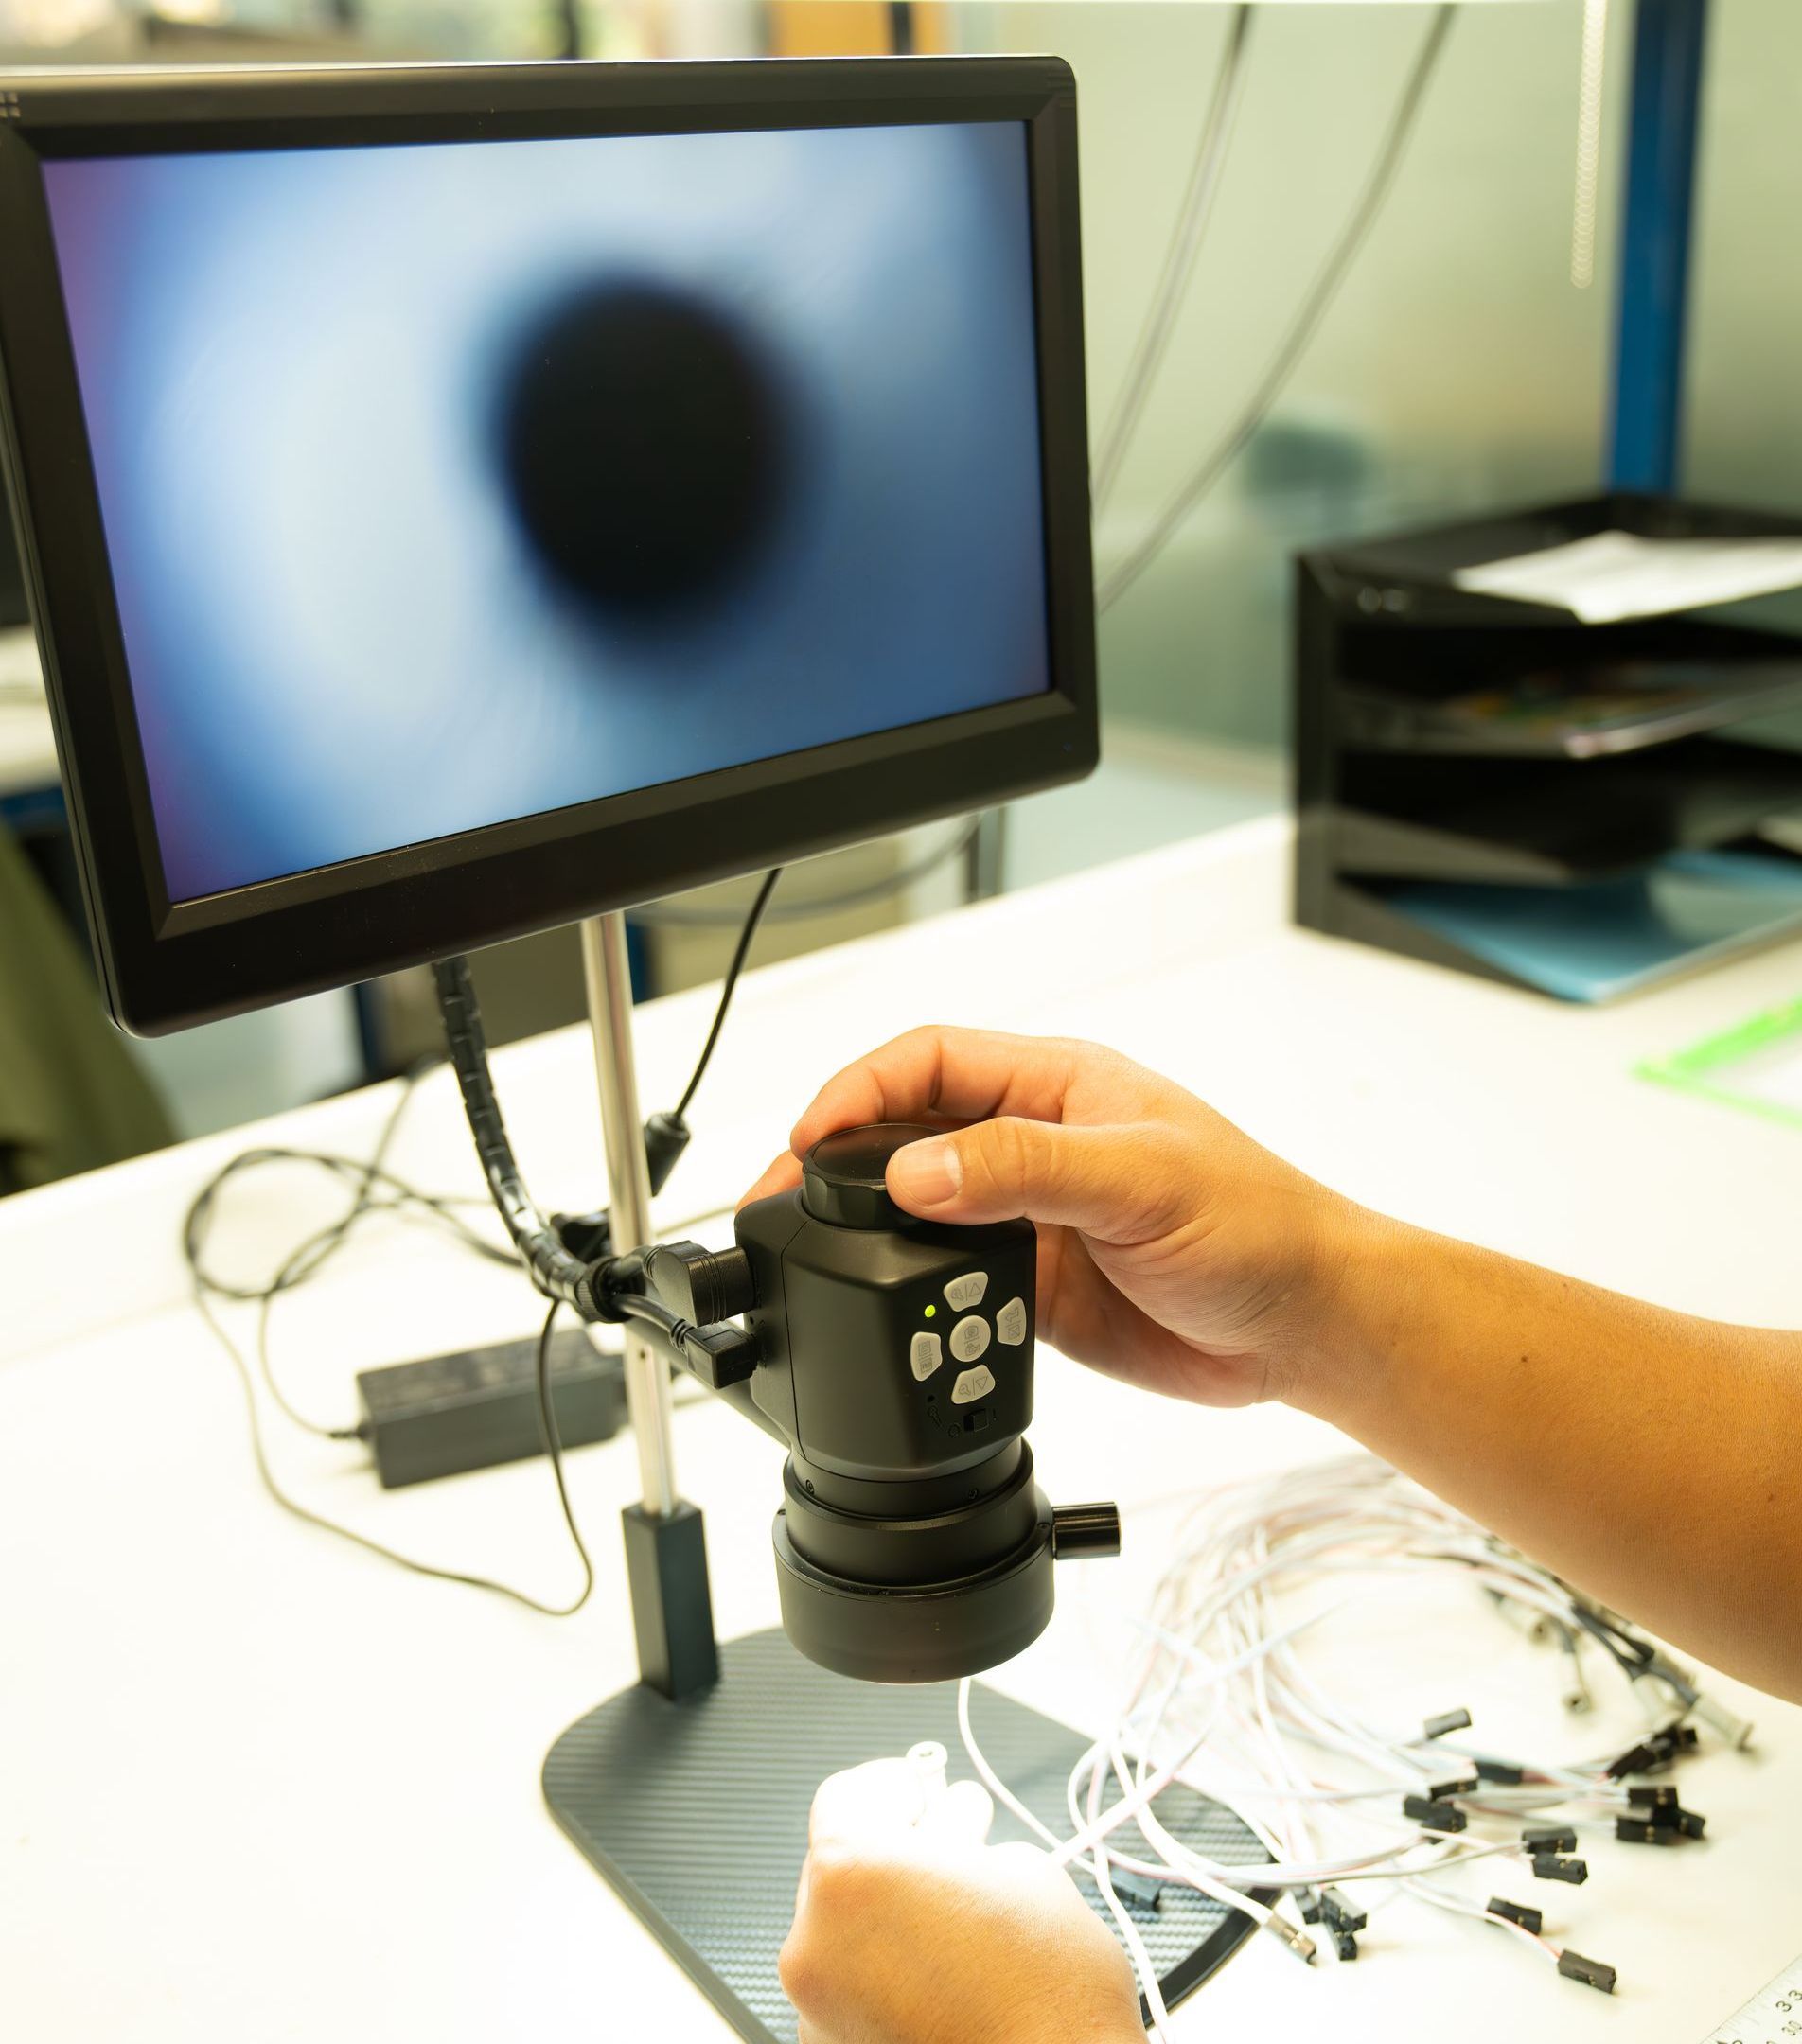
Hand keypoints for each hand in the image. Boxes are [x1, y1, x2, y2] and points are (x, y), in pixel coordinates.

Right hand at [742, 1026, 1367, 1406]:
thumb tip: (916, 1171)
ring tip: (825, 1269)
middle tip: (782, 1205)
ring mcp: (1029, 1220)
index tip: (810, 1134)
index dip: (860, 1089)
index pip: (929, 1062)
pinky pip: (949, 1288)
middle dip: (838, 1164)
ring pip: (918, 1218)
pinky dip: (916, 1303)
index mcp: (1058, 1085)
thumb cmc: (1260, 1224)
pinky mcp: (1033, 1291)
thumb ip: (1024, 1169)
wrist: (1308, 1330)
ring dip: (874, 1242)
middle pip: (906, 1137)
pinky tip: (901, 1322)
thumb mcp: (1139, 1180)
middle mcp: (1034, 1146)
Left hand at [780, 1759, 1142, 2043]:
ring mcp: (818, 2006)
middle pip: (845, 1866)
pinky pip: (854, 1989)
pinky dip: (889, 1973)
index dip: (892, 1785)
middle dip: (900, 1850)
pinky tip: (946, 1972)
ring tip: (959, 1917)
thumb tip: (947, 1839)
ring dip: (894, 1915)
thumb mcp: (1020, 1867)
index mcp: (848, 1874)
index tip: (919, 1786)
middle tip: (954, 1844)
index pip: (846, 1796)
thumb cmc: (1046, 1995)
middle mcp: (815, 1940)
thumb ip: (960, 1840)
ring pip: (849, 1932)